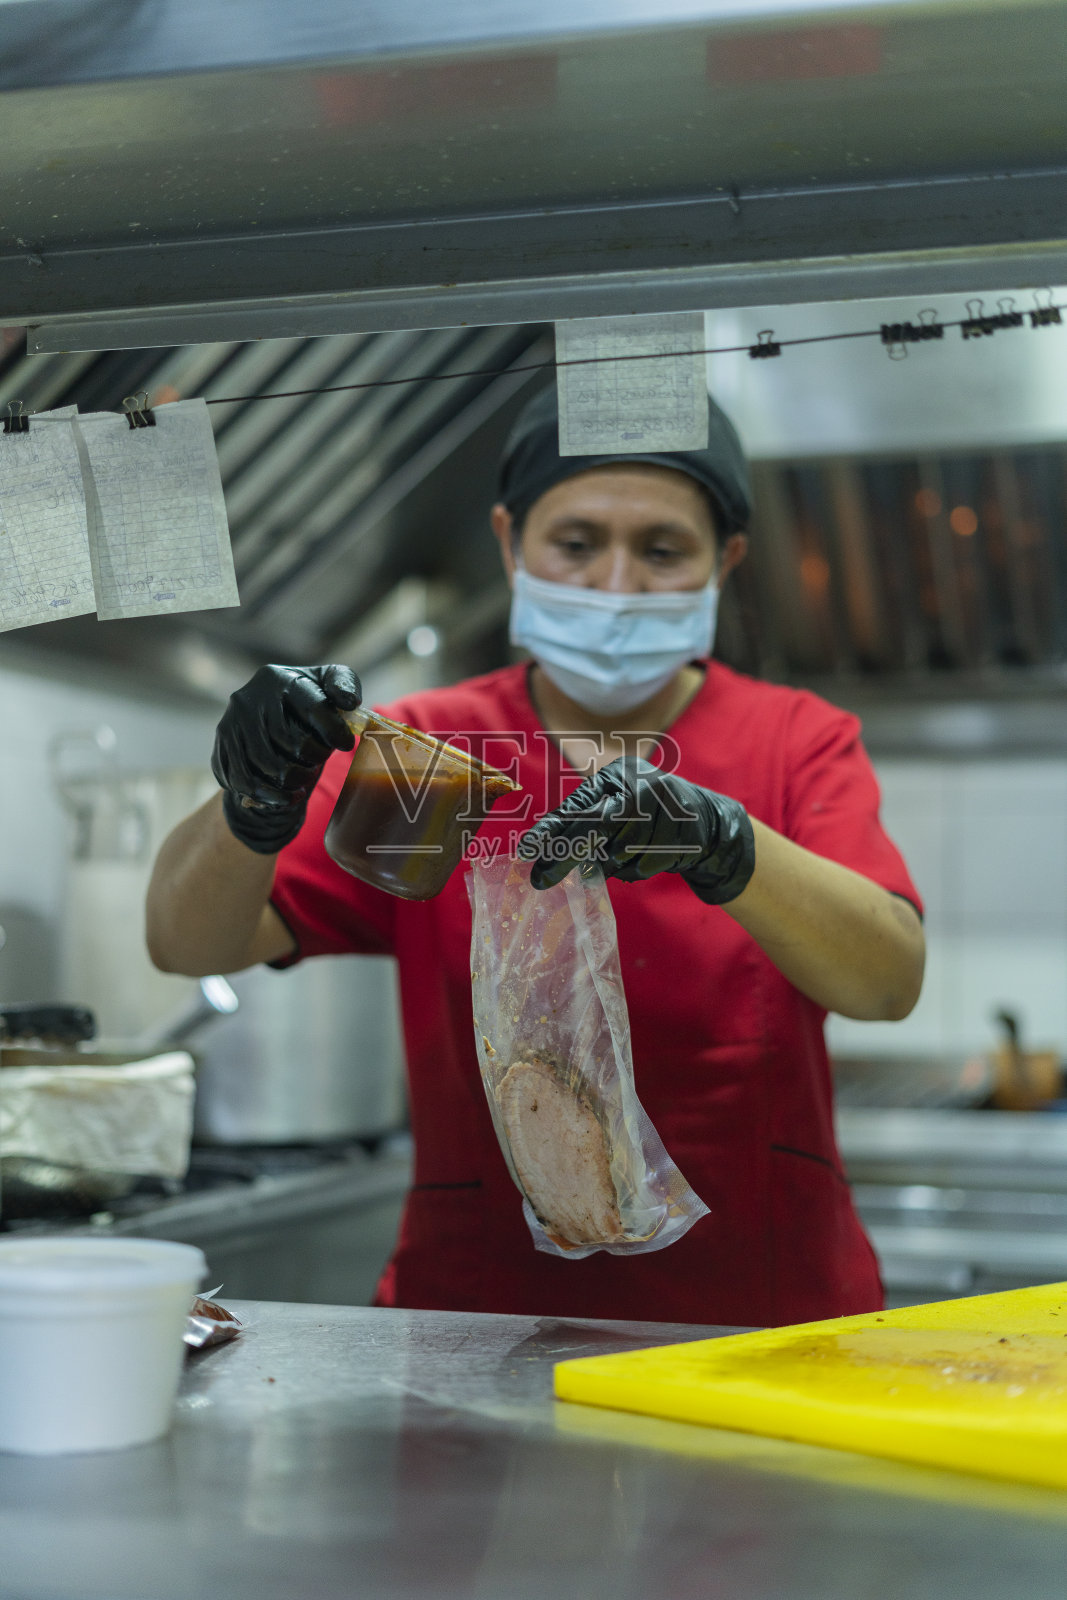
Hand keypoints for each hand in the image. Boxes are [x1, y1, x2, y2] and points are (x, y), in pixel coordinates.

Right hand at [212, 664, 361, 852]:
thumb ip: (344, 684)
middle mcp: (248, 698)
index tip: (345, 744)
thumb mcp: (326, 684)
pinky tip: (290, 796)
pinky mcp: (221, 750)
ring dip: (295, 779)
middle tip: (319, 760)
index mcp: (277, 678)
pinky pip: (246, 782)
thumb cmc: (305, 704)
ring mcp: (230, 725)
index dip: (334, 731)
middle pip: (290, 740)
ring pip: (268, 765)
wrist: (264, 723)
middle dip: (314, 757)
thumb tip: (349, 702)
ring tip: (306, 778)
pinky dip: (273, 796)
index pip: (313, 708)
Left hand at [517, 757, 754, 904]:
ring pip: (620, 853)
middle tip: (541, 880)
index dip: (550, 831)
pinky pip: (643, 865)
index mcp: (617, 775)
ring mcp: (666, 808)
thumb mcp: (613, 808)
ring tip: (621, 857)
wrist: (705, 822)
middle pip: (596, 827)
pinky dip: (635, 870)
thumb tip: (541, 853)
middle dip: (567, 856)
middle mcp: (641, 784)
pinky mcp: (683, 832)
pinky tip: (644, 859)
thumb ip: (581, 824)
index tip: (525, 852)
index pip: (577, 807)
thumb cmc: (644, 816)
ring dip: (613, 864)